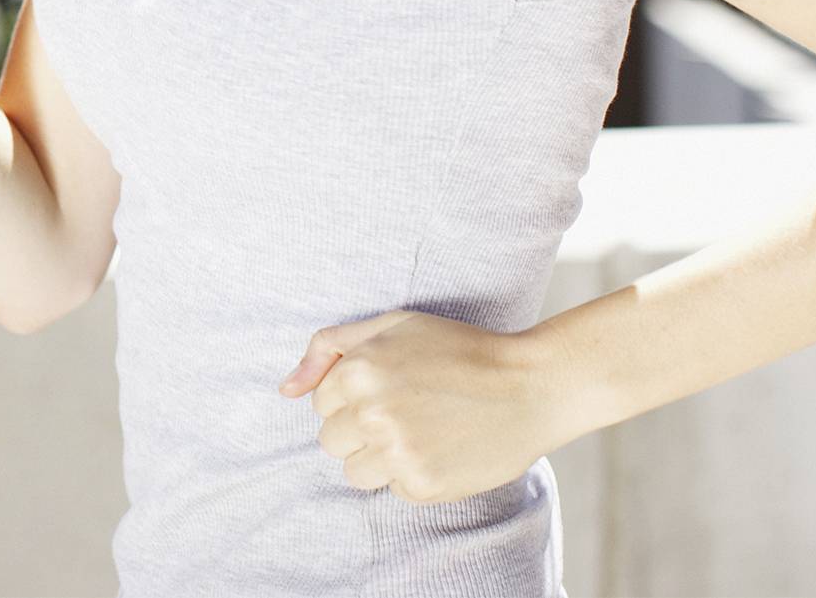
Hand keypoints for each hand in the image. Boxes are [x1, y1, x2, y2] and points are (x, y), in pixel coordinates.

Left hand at [278, 309, 581, 503]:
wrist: (531, 386)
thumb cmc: (458, 350)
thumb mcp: (392, 325)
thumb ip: (329, 349)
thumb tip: (285, 390)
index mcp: (359, 370)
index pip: (320, 403)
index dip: (352, 396)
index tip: (389, 388)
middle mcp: (372, 413)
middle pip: (329, 440)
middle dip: (358, 429)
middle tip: (403, 411)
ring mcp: (397, 452)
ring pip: (353, 472)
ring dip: (378, 458)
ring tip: (419, 432)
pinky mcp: (422, 485)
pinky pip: (391, 489)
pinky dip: (411, 474)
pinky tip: (441, 449)